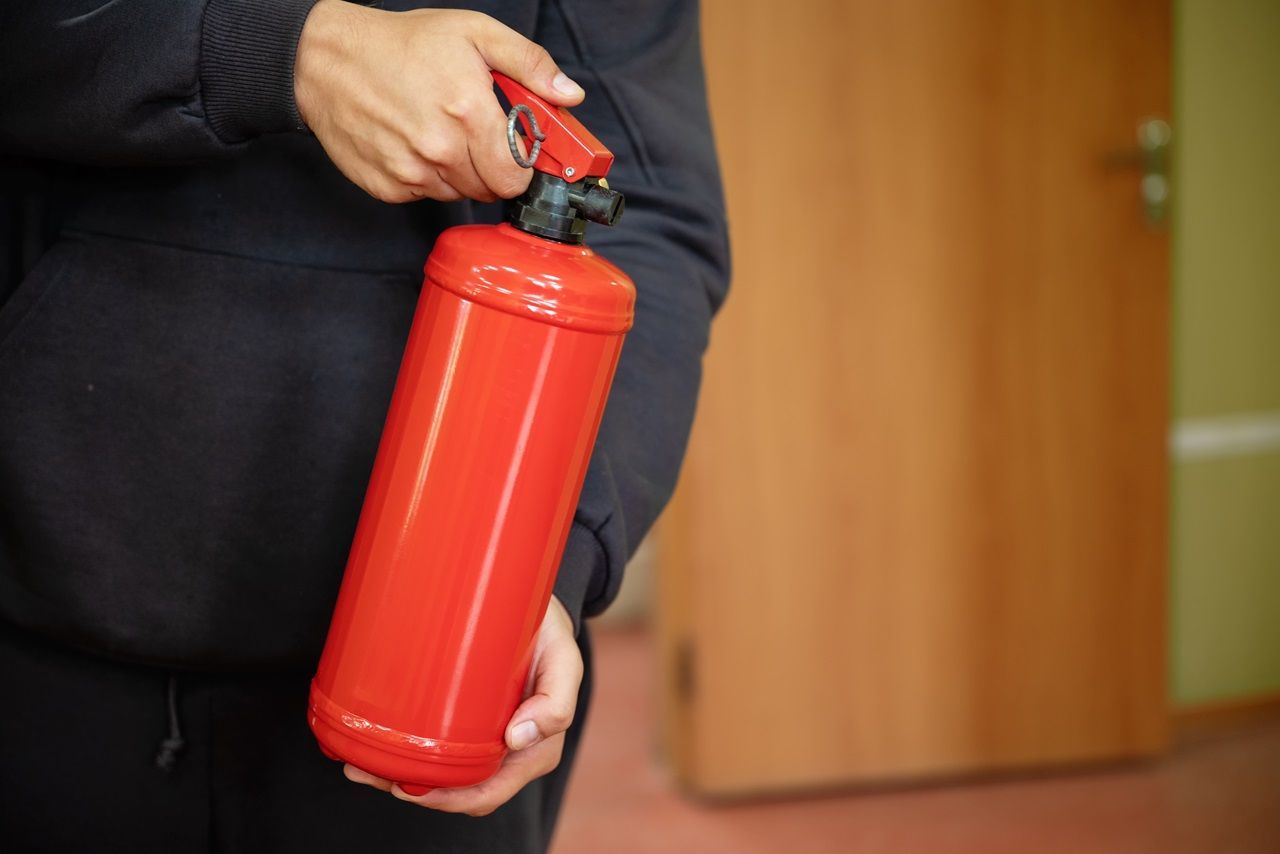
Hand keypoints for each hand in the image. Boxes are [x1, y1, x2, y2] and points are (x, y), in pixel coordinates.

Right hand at [294, 1, 584, 202]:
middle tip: (473, 135)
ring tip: (439, 132)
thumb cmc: (401, 44)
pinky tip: (413, 143)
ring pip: (458, 194)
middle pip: (489, 190)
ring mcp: (411, 172)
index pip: (515, 177)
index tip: (513, 151)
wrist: (327, 59)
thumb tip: (570, 95)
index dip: (519, 167)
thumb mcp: (474, 33)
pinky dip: (425, 177)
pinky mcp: (387, 187)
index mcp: (468, 112)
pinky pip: (425, 195)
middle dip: (490, 168)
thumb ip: (530, 64)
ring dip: (458, 172)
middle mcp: (440, 148)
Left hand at [343, 596, 583, 815]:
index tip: (407, 785)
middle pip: (453, 787)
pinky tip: (370, 742)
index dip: (446, 800)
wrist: (533, 600)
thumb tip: (517, 739)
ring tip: (358, 760)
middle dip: (408, 786)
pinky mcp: (462, 716)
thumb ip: (556, 700)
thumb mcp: (563, 661)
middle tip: (366, 768)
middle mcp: (505, 751)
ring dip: (395, 773)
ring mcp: (481, 735)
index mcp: (532, 751)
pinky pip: (432, 744)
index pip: (486, 792)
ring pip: (437, 771)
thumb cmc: (551, 635)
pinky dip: (400, 750)